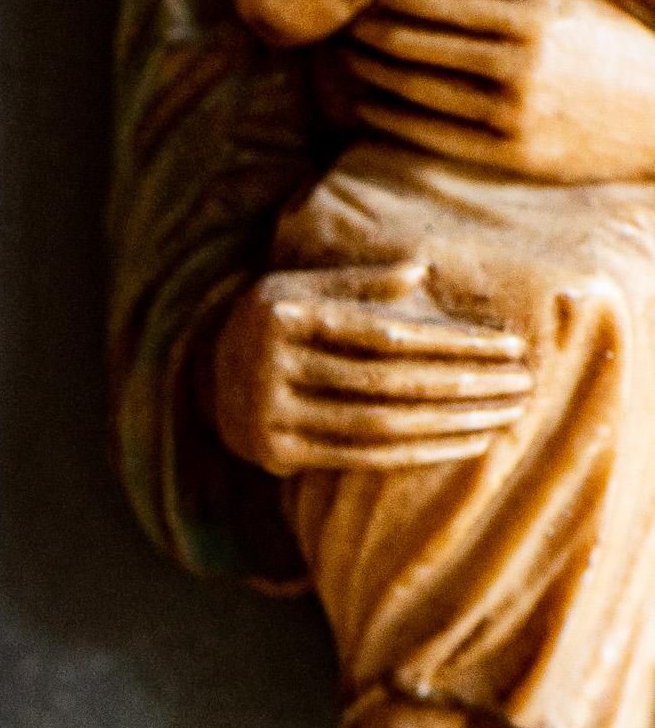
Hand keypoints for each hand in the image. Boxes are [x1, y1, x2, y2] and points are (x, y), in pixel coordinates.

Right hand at [209, 263, 531, 475]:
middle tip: (520, 386)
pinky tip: (461, 445)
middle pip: (385, 382)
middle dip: (461, 385)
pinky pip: (357, 456)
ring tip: (501, 417)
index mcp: (283, 315)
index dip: (450, 343)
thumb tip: (421, 271)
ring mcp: (267, 414)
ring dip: (447, 424)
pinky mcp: (272, 453)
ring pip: (376, 424)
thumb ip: (358, 282)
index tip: (508, 348)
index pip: (384, 334)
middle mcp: (267, 366)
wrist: (206, 375)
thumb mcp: (305, 287)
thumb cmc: (278, 322)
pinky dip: (416, 453)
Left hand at [348, 0, 654, 178]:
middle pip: (416, 50)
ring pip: (417, 93)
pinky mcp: (509, 154)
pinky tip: (368, 107)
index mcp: (531, 19)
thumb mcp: (568, 4)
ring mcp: (511, 113)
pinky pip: (433, 136)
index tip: (363, 3)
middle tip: (340, 33)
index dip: (391, 7)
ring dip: (373, 77)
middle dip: (371, 40)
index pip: (437, 9)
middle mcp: (517, 65)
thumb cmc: (614, 49)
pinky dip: (393, 120)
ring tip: (348, 64)